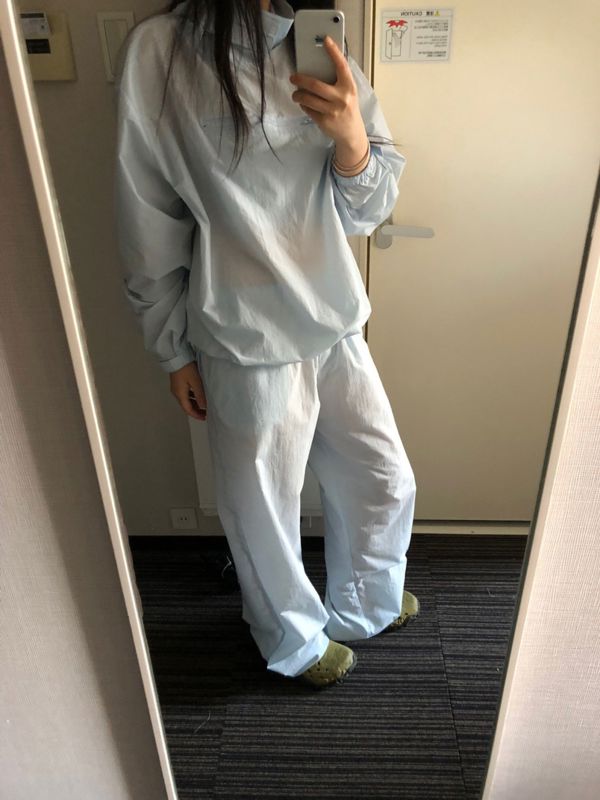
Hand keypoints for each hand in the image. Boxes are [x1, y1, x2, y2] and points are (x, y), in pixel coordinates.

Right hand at [169, 361, 206, 420]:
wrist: (176, 357)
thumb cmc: (187, 369)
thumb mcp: (196, 382)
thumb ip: (200, 395)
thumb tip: (203, 407)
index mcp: (180, 395)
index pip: (188, 409)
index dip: (196, 415)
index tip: (205, 418)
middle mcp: (176, 393)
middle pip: (186, 406)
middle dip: (196, 411)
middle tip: (206, 413)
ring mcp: (176, 388)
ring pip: (186, 400)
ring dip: (194, 404)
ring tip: (203, 405)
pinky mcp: (177, 383)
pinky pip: (185, 394)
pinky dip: (191, 398)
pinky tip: (198, 396)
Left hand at [289, 35, 367, 156]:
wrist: (351, 133)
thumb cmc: (348, 108)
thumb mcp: (348, 93)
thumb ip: (338, 81)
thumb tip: (320, 65)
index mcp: (349, 87)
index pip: (341, 66)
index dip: (333, 52)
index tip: (326, 40)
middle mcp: (341, 98)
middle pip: (315, 85)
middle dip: (300, 80)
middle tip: (293, 77)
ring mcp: (332, 111)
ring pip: (308, 99)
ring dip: (298, 95)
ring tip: (295, 93)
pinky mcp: (324, 121)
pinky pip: (308, 110)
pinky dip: (304, 106)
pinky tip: (304, 104)